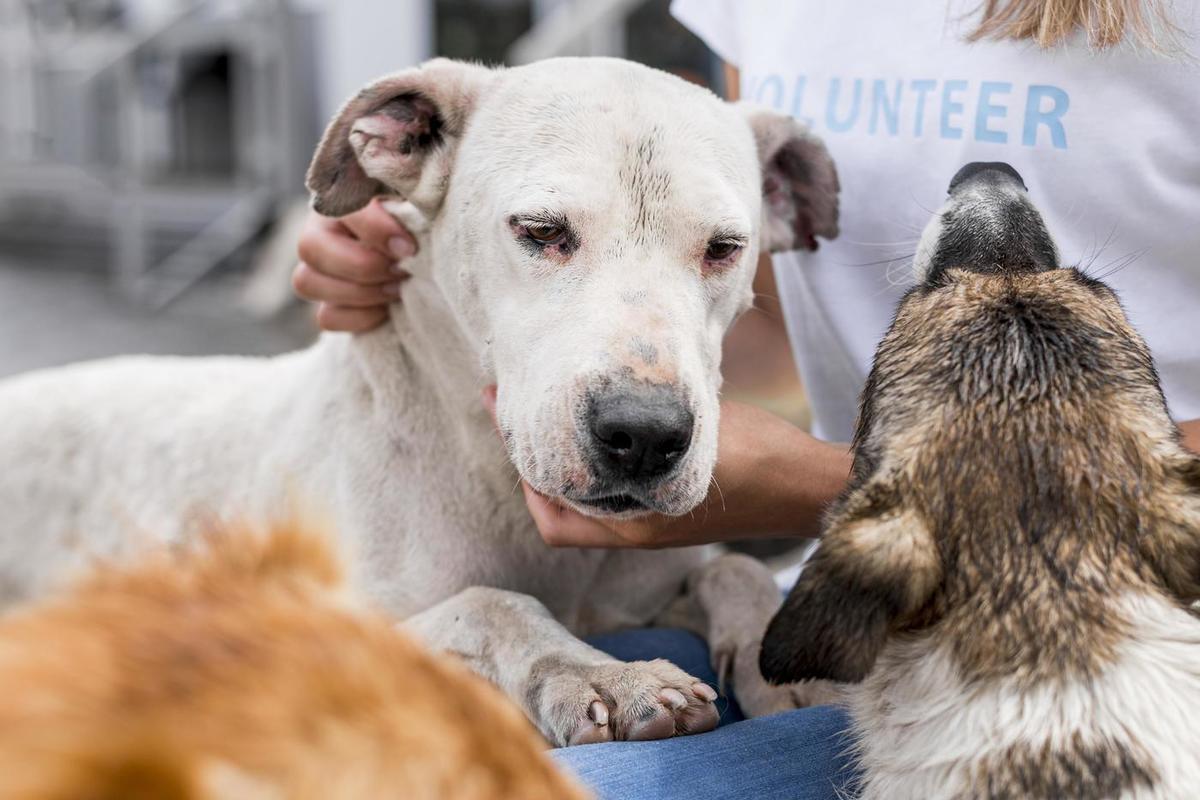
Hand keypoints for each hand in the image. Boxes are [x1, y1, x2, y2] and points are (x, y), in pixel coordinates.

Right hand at [293, 198, 416, 331]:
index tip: (408, 247)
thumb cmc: (422, 219)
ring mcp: (318, 269)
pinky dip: (360, 318)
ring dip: (360, 292)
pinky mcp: (328, 304)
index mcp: (341, 195)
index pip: (336, 205)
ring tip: (397, 288)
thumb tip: (407, 205)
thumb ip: (409, 191)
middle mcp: (320, 230)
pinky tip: (387, 309)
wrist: (425, 254)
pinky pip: (326, 317)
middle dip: (362, 266)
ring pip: (307, 283)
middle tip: (401, 270)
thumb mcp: (417, 199)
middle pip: (309, 247)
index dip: (372, 229)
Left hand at [482, 387, 850, 548]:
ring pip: (583, 503)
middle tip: (517, 409)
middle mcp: (634, 533)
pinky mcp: (668, 513)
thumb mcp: (688, 433)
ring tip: (551, 411)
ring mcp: (651, 527)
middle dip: (533, 463)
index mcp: (632, 524)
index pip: (548, 511)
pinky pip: (611, 497)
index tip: (507, 416)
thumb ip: (637, 428)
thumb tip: (589, 401)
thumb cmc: (755, 457)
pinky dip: (594, 468)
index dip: (522, 466)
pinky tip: (599, 427)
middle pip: (557, 510)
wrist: (804, 486)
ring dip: (564, 464)